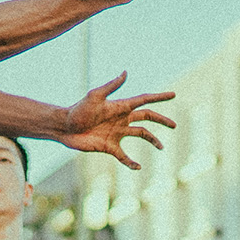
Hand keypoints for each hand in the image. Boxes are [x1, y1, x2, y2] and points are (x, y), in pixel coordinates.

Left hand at [58, 73, 176, 165]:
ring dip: (152, 141)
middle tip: (174, 125)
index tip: (173, 95)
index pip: (144, 101)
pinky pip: (124, 156)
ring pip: (140, 135)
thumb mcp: (95, 96)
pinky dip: (131, 162)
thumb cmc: (78, 110)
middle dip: (161, 121)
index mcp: (121, 106)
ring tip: (161, 147)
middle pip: (147, 118)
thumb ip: (112, 86)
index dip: (159, 98)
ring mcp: (116, 133)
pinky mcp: (109, 147)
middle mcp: (121, 119)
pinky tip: (138, 167)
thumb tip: (126, 72)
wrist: (65, 127)